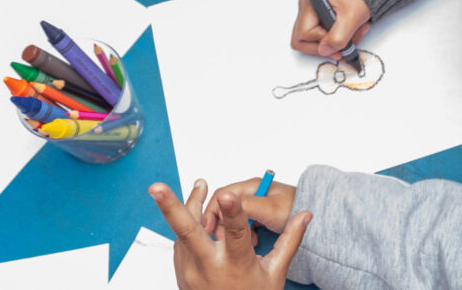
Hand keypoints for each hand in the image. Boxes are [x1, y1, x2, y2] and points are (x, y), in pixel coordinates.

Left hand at [149, 179, 310, 289]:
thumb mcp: (275, 273)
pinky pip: (182, 243)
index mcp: (236, 266)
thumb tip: (305, 215)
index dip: (233, 213)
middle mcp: (209, 268)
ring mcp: (191, 271)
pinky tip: (201, 215)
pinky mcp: (181, 274)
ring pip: (182, 231)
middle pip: (187, 232)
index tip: (227, 195)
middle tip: (156, 188)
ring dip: (187, 206)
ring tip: (200, 186)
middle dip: (170, 207)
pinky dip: (189, 226)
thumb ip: (289, 240)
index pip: (235, 234)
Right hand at [202, 177, 296, 238]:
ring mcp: (255, 204)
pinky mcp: (259, 215)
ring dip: (234, 231)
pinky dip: (244, 235)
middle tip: (225, 241)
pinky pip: (243, 225)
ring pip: (233, 218)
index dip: (212, 212)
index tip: (210, 230)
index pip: (221, 195)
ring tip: (244, 242)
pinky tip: (253, 243)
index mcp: (252, 186)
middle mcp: (251, 192)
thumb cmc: (296, 210)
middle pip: (225, 207)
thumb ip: (246, 205)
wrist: (317, 218)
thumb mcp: (270, 209)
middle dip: (222, 224)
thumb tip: (225, 201)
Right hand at [291, 0, 370, 58]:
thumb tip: (324, 51)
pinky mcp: (319, 17)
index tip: (339, 42)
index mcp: (309, 5)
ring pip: (314, 40)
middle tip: (343, 44)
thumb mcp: (351, 18)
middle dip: (327, 46)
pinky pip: (322, 35)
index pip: (302, 36)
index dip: (321, 43)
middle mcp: (306, 8)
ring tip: (353, 33)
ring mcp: (312, 13)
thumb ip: (337, 38)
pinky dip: (338, 37)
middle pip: (304, 40)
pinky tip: (350, 31)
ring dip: (336, 42)